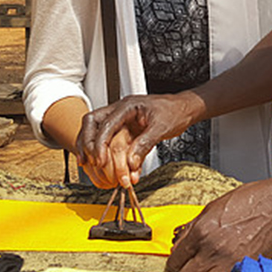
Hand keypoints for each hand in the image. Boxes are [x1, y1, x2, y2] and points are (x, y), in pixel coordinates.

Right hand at [76, 92, 202, 188]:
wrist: (184, 109)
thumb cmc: (174, 112)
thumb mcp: (161, 128)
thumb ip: (145, 144)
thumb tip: (130, 162)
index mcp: (127, 106)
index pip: (106, 124)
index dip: (99, 144)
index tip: (99, 161)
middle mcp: (120, 111)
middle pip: (92, 123)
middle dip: (87, 143)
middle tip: (89, 161)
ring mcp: (120, 120)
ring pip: (96, 131)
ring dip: (90, 147)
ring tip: (86, 164)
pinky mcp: (124, 130)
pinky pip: (109, 141)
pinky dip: (102, 152)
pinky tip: (100, 165)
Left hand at [166, 175, 271, 271]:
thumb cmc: (248, 201)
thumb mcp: (212, 207)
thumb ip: (193, 228)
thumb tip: (180, 245)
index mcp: (201, 231)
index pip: (176, 259)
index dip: (171, 266)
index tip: (173, 268)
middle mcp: (213, 249)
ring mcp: (229, 262)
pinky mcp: (245, 270)